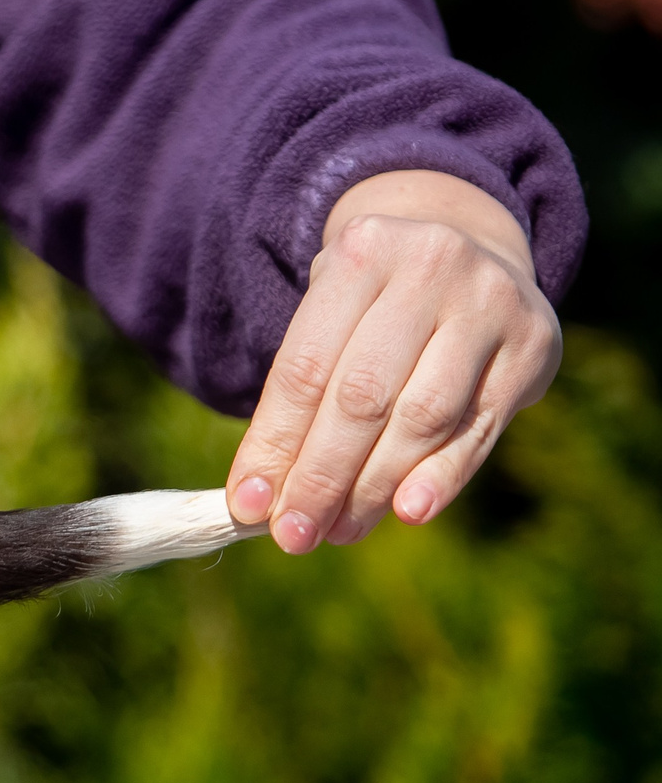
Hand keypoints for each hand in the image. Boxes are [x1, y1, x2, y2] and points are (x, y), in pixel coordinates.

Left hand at [225, 170, 561, 552]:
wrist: (470, 246)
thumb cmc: (374, 303)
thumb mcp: (328, 318)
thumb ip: (298, 400)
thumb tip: (261, 499)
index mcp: (362, 252)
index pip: (305, 368)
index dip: (274, 445)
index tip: (248, 505)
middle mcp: (431, 267)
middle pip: (363, 397)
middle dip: (321, 477)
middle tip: (294, 536)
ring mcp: (491, 305)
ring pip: (423, 418)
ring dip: (375, 487)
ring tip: (340, 530)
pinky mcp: (534, 347)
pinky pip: (479, 428)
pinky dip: (441, 477)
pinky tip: (409, 512)